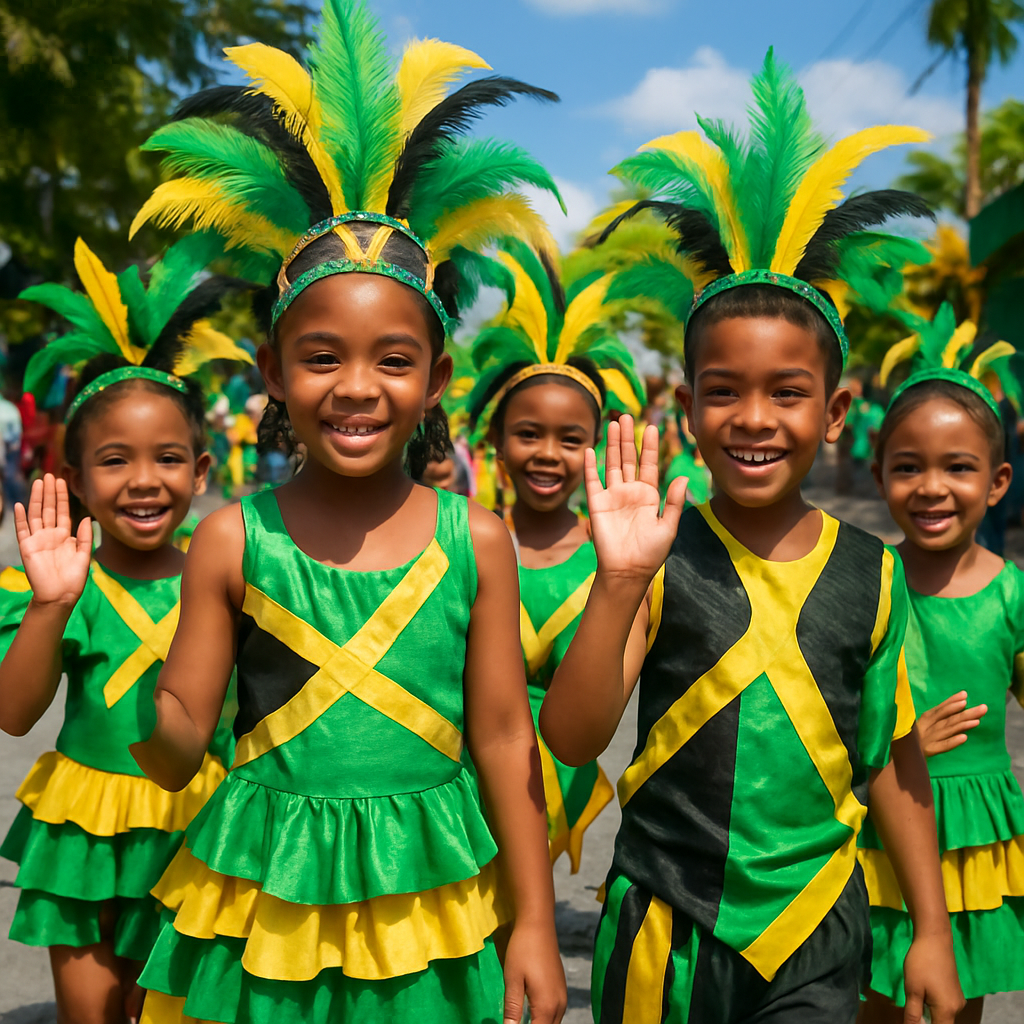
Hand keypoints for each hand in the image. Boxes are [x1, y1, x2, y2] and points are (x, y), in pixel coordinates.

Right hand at [15, 474, 91, 608]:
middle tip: (50, 475)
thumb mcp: (85, 555)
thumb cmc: (74, 578)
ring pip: (36, 515)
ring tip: (38, 483)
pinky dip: (21, 518)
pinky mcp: (27, 548)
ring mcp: (38, 540)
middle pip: (49, 509)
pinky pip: (23, 530)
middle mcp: (50, 535)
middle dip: (49, 492)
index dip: (62, 496)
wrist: (60, 596)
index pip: (63, 511)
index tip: (62, 481)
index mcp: (65, 536)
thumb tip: (87, 517)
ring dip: (36, 499)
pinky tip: (20, 505)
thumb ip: (86, 536)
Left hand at [502, 919, 565, 1023]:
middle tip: (513, 1021)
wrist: (538, 924)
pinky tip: (530, 1013)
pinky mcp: (561, 989)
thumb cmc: (523, 950)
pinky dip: (544, 1019)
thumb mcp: (512, 980)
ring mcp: (563, 997)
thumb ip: (512, 1010)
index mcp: (547, 1006)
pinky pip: (555, 1014)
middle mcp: (559, 1005)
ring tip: (521, 1018)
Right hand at [585, 416, 686, 582]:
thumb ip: (673, 502)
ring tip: (612, 423)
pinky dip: (590, 466)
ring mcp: (612, 496)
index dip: (650, 446)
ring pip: (611, 464)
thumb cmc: (650, 553)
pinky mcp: (597, 504)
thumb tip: (681, 478)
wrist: (627, 571)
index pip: (648, 464)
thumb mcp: (668, 527)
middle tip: (626, 416)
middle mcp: (630, 492)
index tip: (652, 427)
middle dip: (628, 437)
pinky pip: (592, 481)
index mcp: (648, 496)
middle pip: (628, 459)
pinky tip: (590, 449)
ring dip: (612, 444)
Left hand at [903, 930, 963, 1023]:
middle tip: (912, 1004)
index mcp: (948, 1011)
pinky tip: (923, 990)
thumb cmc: (921, 963)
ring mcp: (958, 999)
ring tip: (916, 995)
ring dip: (929, 1012)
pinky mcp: (955, 990)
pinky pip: (944, 1006)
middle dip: (926, 1020)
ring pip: (942, 1015)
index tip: (914, 1016)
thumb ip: (913, 1014)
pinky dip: (933, 1004)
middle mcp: (957, 1008)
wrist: (935, 939)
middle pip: (941, 1023)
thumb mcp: (912, 990)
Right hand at [917, 691, 986, 757]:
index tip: (965, 696)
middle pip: (949, 719)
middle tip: (984, 708)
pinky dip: (953, 742)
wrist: (901, 754)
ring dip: (962, 725)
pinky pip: (943, 746)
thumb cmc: (918, 735)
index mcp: (927, 718)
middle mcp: (928, 726)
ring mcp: (929, 738)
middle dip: (966, 713)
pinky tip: (964, 738)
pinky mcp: (929, 750)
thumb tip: (963, 695)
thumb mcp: (927, 721)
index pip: (942, 709)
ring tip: (977, 721)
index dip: (952, 702)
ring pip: (948, 730)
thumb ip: (943, 709)